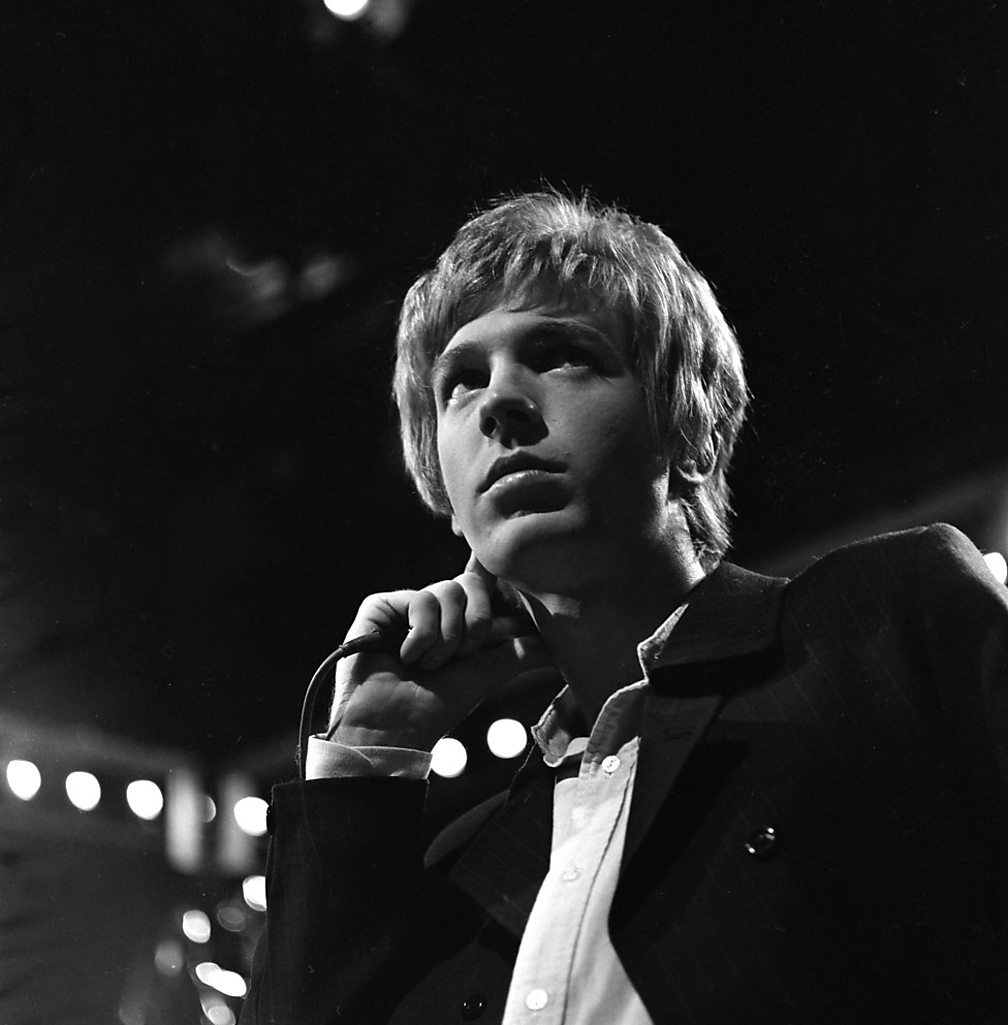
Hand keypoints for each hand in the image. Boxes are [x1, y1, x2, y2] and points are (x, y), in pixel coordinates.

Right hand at [328, 554, 556, 750]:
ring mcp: (408, 604)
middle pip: (472, 584)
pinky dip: (421, 637)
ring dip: (446, 640)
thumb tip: (562, 645)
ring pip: (447, 591)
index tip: (501, 604)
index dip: (496, 592)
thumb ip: (523, 652)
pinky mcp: (381, 605)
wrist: (394, 729)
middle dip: (474, 627)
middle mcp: (435, 608)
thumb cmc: (438, 706)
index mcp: (461, 620)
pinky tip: (407, 658)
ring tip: (428, 665)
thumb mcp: (490, 674)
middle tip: (461, 656)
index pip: (487, 588)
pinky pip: (420, 600)